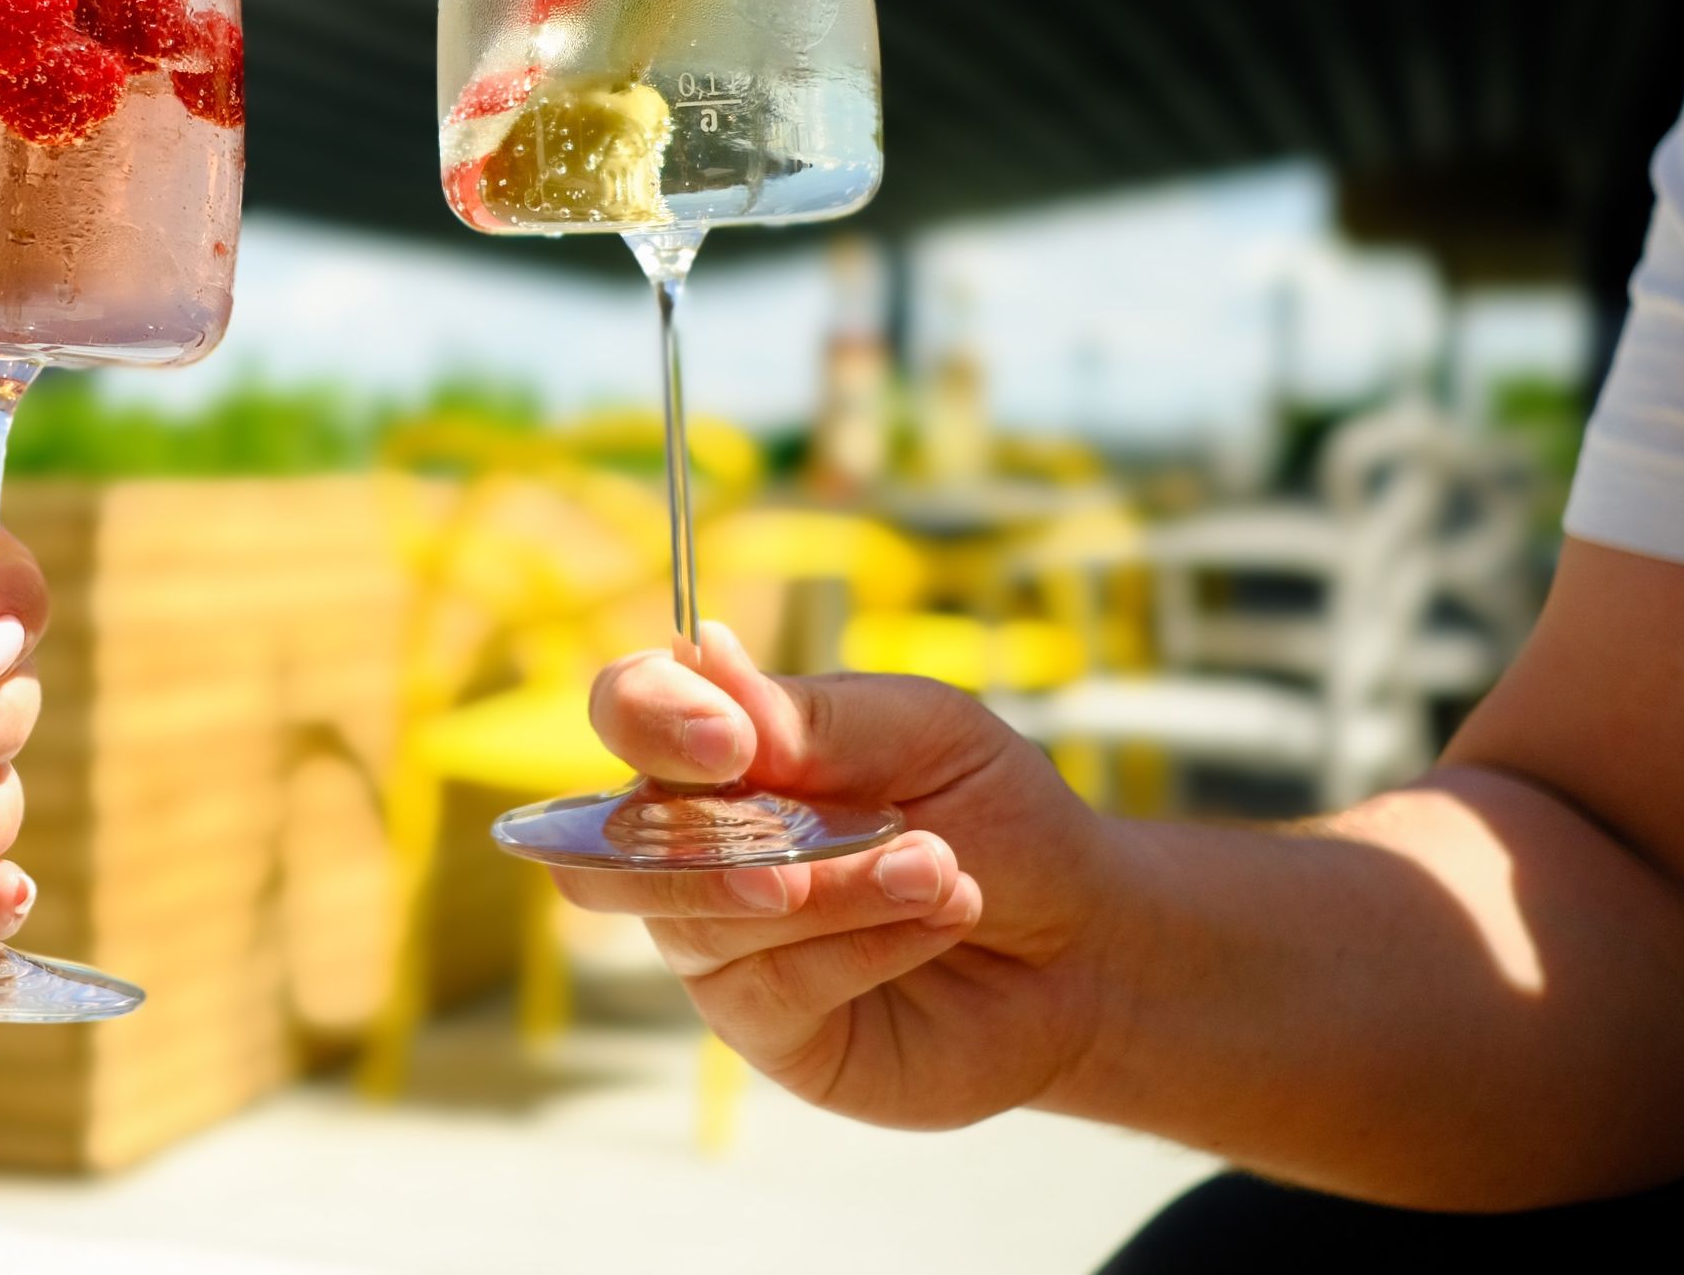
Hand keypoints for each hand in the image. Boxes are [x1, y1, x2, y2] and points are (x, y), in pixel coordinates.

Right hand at [559, 621, 1122, 1127]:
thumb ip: (813, 716)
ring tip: (940, 869)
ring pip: (706, 920)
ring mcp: (719, 943)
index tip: (732, 740)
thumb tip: (705, 656)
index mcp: (717, 749)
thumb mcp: (924, 731)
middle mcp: (692, 847)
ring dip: (836, 889)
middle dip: (707, 847)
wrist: (1078, 939)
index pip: (625, 712)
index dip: (652, 720)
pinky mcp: (766, 1027)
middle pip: (606, 850)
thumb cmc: (992, 814)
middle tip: (801, 854)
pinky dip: (867, 943)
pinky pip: (776, 986)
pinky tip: (942, 917)